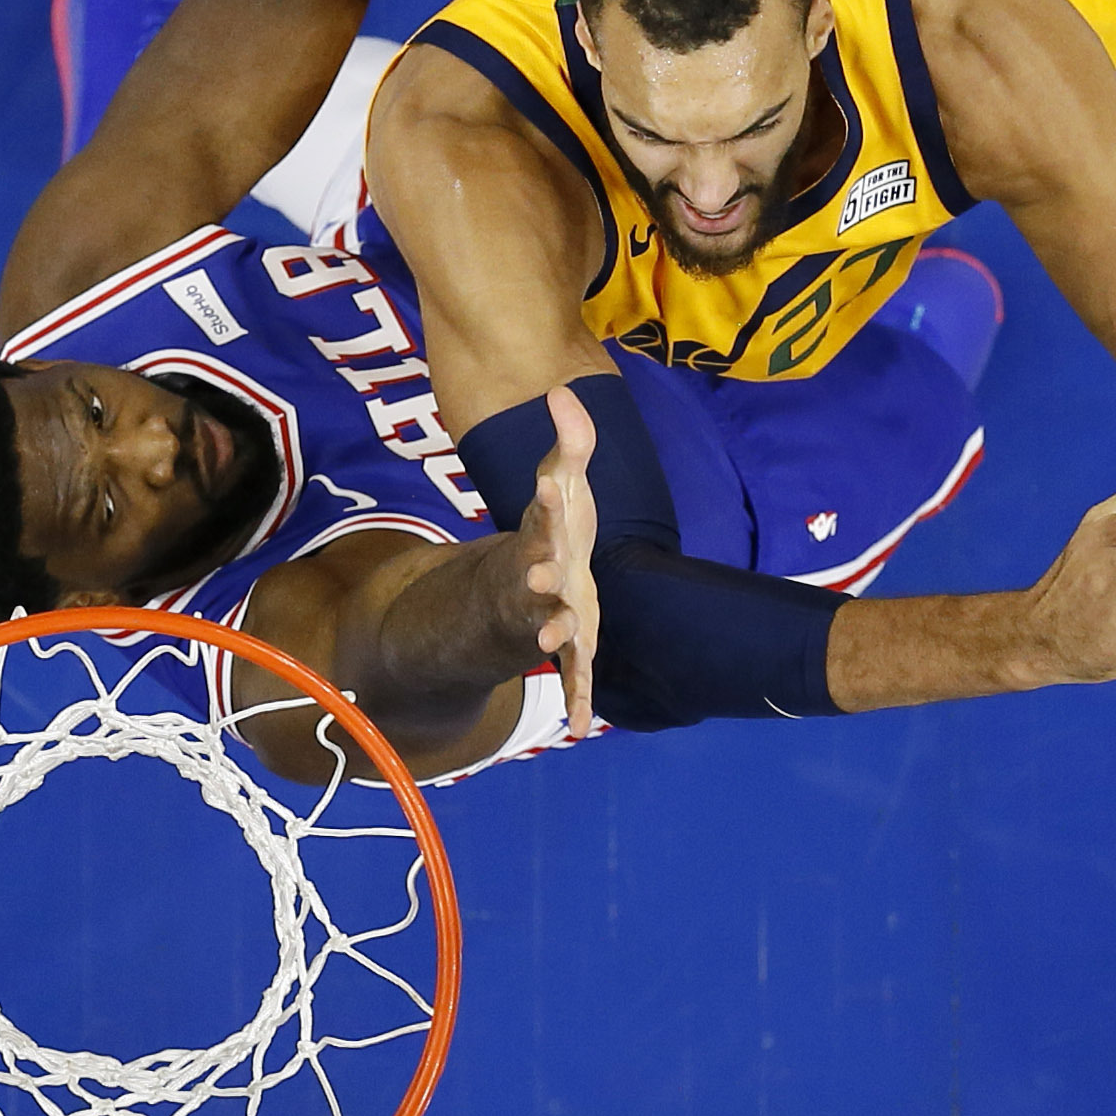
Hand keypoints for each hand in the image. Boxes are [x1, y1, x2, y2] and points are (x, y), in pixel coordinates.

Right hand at [515, 382, 603, 735]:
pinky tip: (581, 725)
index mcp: (543, 537)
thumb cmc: (557, 526)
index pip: (542, 515)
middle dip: (536, 575)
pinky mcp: (572, 648)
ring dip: (549, 634)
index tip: (547, 486)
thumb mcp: (565, 480)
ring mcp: (551, 615)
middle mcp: (540, 579)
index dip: (544, 501)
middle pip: (535, 575)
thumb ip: (570, 441)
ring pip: (547, 627)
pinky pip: (573, 676)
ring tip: (554, 640)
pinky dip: (576, 699)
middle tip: (541, 571)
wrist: (544, 576)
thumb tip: (562, 391)